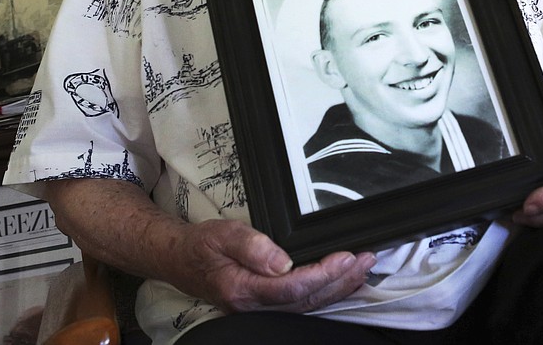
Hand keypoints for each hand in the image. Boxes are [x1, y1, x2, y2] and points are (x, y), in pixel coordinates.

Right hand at [45, 177, 374, 313]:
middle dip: (341, 281)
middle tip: (368, 259)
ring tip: (364, 268)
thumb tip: (281, 259)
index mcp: (245, 290)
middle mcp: (255, 304)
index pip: (293, 287)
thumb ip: (251, 246)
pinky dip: (326, 290)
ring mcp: (260, 307)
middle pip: (308, 299)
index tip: (347, 257)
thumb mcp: (221, 234)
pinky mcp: (265, 302)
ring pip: (308, 303)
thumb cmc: (198, 246)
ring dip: (339, 287)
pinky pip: (301, 300)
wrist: (175, 259)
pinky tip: (342, 280)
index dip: (323, 275)